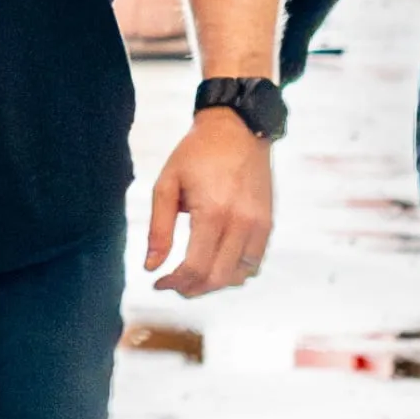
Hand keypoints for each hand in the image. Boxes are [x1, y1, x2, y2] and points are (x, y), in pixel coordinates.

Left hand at [142, 110, 273, 296]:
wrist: (238, 129)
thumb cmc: (196, 153)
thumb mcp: (166, 184)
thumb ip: (158, 229)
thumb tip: (150, 266)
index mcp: (212, 213)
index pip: (195, 267)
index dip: (174, 283)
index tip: (158, 283)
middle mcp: (241, 223)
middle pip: (217, 278)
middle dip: (192, 288)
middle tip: (173, 284)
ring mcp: (259, 225)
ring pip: (239, 276)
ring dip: (214, 283)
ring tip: (192, 275)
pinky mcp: (269, 224)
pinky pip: (255, 263)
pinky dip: (235, 272)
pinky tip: (216, 263)